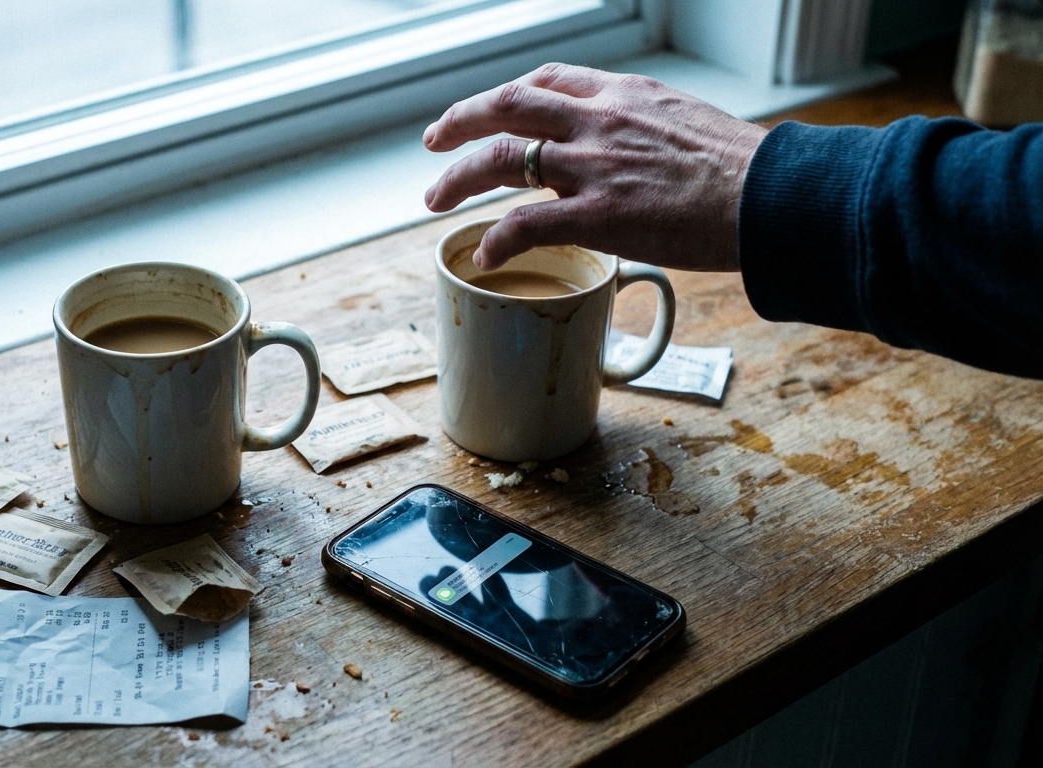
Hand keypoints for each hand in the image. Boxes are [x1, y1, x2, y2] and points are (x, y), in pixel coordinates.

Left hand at [423, 64, 767, 271]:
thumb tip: (631, 154)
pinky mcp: (599, 216)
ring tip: (434, 200)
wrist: (775, 196)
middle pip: (506, 106)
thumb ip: (643, 132)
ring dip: (457, 179)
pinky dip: (497, 239)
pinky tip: (485, 255)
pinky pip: (526, 224)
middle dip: (460, 122)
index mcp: (623, 95)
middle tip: (433, 143)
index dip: (508, 95)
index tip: (489, 110)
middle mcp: (599, 120)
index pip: (548, 80)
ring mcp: (594, 166)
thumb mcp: (686, 124)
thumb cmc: (745, 170)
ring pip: (500, 159)